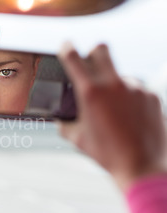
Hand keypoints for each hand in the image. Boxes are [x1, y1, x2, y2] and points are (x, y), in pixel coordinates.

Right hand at [57, 42, 166, 190]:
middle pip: (101, 50)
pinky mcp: (151, 96)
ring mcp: (135, 88)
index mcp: (90, 93)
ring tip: (113, 109)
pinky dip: (129, 97)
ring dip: (113, 84)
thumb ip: (65, 124)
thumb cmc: (107, 154)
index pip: (73, 58)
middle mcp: (114, 84)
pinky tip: (128, 116)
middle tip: (90, 61)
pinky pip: (136, 88)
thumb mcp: (78, 139)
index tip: (66, 46)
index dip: (67, 48)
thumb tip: (61, 118)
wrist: (142, 166)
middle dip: (93, 52)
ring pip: (119, 74)